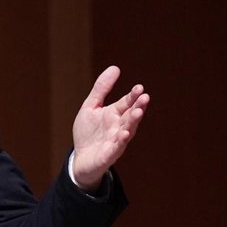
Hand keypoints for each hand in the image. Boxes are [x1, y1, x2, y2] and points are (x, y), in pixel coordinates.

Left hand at [71, 66, 149, 191]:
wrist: (80, 159)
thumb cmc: (88, 133)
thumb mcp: (91, 106)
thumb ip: (101, 89)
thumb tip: (115, 67)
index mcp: (115, 114)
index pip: (127, 103)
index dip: (133, 96)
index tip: (139, 87)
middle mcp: (119, 127)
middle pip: (131, 116)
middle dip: (138, 107)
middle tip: (145, 98)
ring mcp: (115, 142)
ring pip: (127, 131)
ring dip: (133, 122)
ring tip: (138, 112)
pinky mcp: (109, 155)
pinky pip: (116, 148)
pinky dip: (120, 142)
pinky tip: (124, 134)